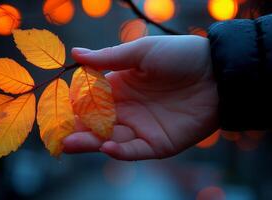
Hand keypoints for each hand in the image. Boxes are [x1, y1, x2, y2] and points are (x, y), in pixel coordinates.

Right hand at [63, 36, 218, 159]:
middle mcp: (127, 109)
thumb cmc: (180, 56)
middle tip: (55, 136)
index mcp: (121, 87)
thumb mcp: (142, 52)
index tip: (54, 110)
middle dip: (76, 129)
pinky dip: (120, 151)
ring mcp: (141, 128)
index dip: (72, 105)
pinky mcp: (158, 143)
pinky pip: (135, 150)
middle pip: (96, 124)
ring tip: (69, 144)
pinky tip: (106, 146)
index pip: (90, 100)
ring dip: (90, 143)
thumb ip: (109, 58)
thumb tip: (74, 53)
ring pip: (110, 139)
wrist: (218, 73)